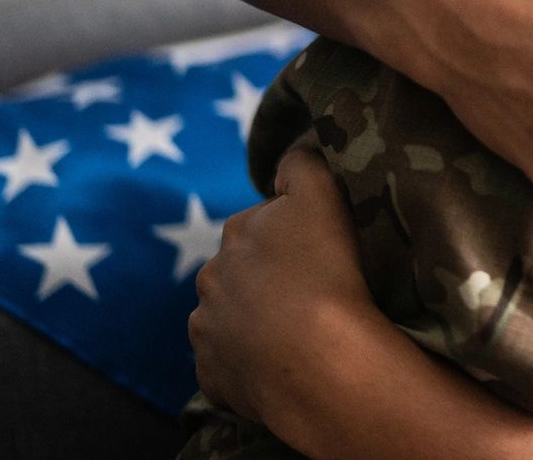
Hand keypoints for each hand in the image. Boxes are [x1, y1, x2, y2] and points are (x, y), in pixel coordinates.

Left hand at [190, 150, 377, 451]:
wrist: (316, 359)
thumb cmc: (324, 269)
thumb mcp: (322, 192)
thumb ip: (301, 164)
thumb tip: (288, 156)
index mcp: (236, 232)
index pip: (263, 220)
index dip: (294, 231)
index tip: (320, 248)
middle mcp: (210, 279)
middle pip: (242, 270)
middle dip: (268, 276)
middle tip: (311, 290)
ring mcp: (208, 332)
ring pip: (231, 318)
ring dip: (255, 320)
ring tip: (298, 332)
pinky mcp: (213, 376)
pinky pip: (230, 363)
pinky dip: (249, 362)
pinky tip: (282, 363)